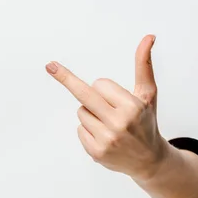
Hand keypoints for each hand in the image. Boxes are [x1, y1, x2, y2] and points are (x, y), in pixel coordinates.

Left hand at [46, 35, 167, 180]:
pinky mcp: (96, 152)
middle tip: (49, 65)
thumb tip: (148, 37)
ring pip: (81, 113)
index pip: (100, 84)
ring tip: (110, 125)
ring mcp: (106, 139)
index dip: (105, 88)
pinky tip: (105, 137)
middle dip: (66, 78)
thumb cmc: (146, 121)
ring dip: (90, 114)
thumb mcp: (148, 93)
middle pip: (84, 95)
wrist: (149, 159)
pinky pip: (79, 129)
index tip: (114, 96)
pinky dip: (88, 130)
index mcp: (132, 106)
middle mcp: (119, 123)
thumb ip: (144, 65)